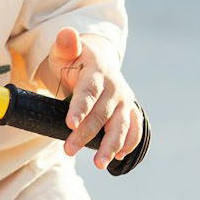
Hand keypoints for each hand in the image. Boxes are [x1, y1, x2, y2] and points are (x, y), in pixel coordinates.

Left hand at [38, 27, 142, 169]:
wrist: (98, 61)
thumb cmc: (74, 61)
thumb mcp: (64, 52)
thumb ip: (65, 45)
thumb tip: (67, 34)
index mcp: (97, 72)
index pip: (89, 91)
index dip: (80, 108)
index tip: (70, 124)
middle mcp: (115, 87)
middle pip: (101, 114)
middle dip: (86, 134)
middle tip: (68, 150)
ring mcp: (124, 101)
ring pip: (120, 125)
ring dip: (111, 145)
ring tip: (99, 164)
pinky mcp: (129, 111)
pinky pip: (135, 129)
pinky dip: (129, 143)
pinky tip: (118, 157)